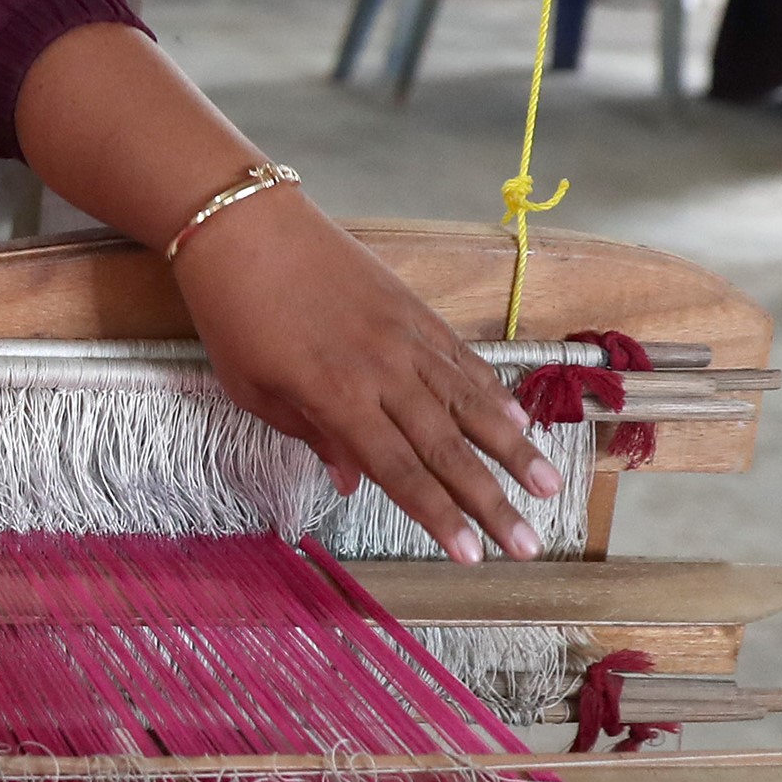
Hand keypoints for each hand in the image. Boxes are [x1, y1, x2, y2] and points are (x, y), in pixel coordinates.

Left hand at [169, 187, 560, 563]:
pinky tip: (519, 419)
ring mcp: (404, 337)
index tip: (472, 555)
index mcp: (335, 397)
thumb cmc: (233, 313)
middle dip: (490, 501)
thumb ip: (308, 436)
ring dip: (513, 449)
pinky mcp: (414, 309)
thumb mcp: (251, 388)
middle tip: (529, 545)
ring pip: (469, 403)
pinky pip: (461, 359)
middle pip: (446, 447)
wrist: (245, 225)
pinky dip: (492, 391)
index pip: (399, 471)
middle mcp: (382, 371)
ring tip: (548, 487)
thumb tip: (350, 480)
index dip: (438, 516)